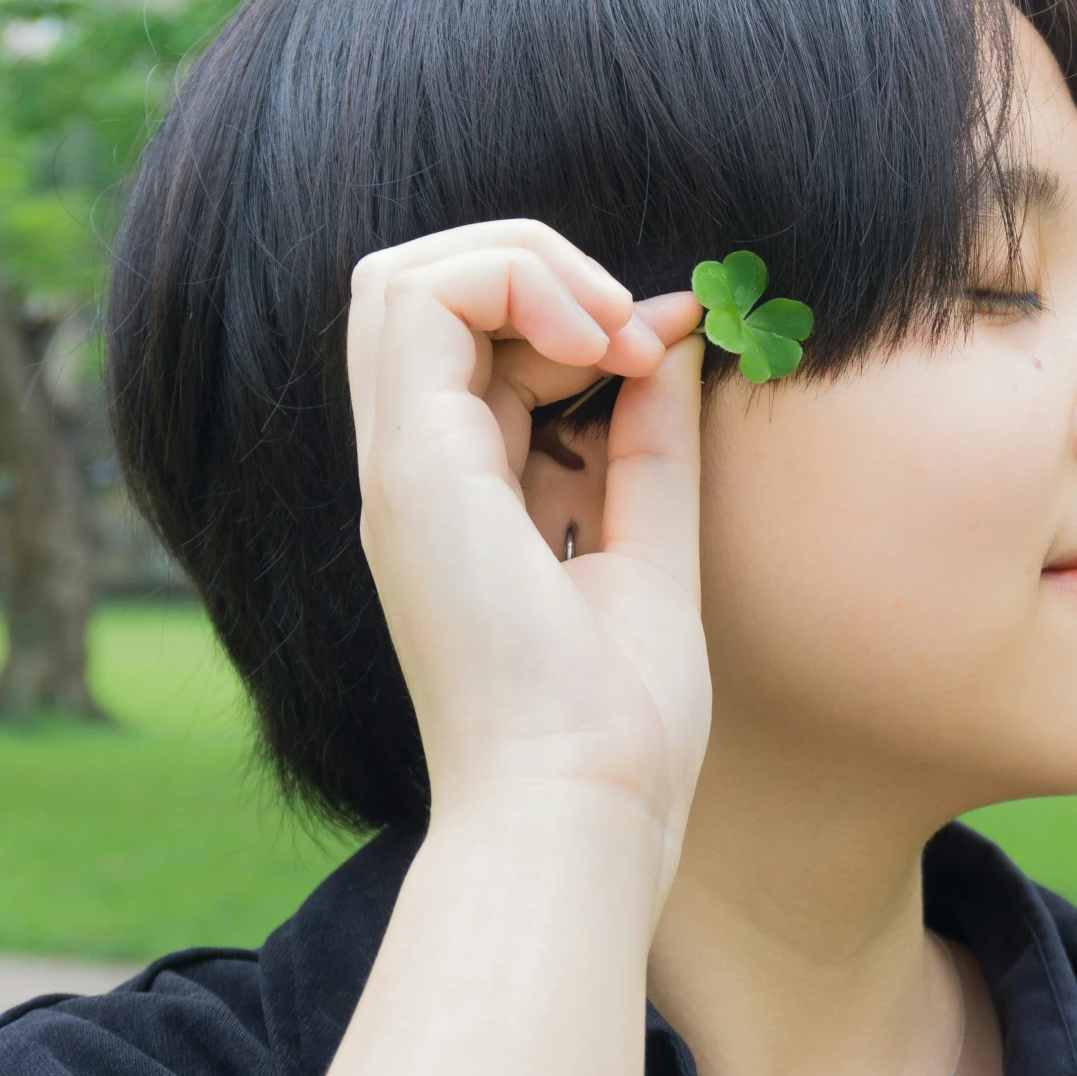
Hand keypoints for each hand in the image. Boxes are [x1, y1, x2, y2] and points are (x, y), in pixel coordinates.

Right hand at [346, 220, 709, 871]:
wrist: (582, 809)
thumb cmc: (619, 722)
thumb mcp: (651, 547)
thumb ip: (651, 444)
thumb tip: (674, 341)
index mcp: (462, 499)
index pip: (474, 345)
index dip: (569, 311)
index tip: (663, 350)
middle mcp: (416, 475)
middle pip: (422, 293)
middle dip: (535, 270)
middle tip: (633, 331)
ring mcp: (403, 469)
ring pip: (402, 279)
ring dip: (523, 267)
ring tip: (613, 332)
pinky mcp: (411, 469)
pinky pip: (414, 303)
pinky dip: (513, 284)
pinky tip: (599, 345)